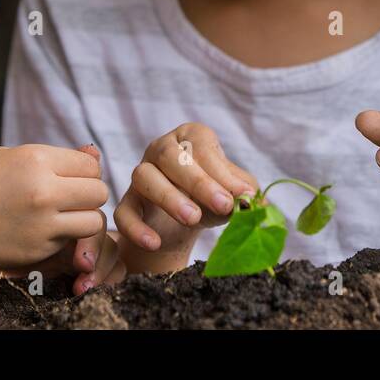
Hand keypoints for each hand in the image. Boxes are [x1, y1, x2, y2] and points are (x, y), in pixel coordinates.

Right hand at [0, 144, 108, 270]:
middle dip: (87, 194)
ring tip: (60, 215)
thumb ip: (55, 158)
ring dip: (82, 218)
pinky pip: (69, 242)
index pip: (90, 165)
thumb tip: (94, 154)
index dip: (83, 170)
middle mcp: (43, 191)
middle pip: (99, 192)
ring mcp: (41, 225)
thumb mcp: (10, 155)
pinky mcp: (36, 251)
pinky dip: (62, 237)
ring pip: (93, 222)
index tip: (66, 176)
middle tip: (68, 196)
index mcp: (36, 160)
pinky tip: (39, 229)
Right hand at [114, 123, 256, 259]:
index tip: (240, 195)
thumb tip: (256, 201)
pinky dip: (136, 227)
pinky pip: (123, 211)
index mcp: (190, 137)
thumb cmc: (210, 198)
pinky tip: (154, 242)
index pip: (200, 146)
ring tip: (193, 219)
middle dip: (197, 181)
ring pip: (143, 176)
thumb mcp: (232, 193)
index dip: (220, 170)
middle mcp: (161, 149)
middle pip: (169, 154)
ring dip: (168, 197)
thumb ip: (245, 193)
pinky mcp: (127, 203)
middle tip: (222, 206)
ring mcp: (140, 174)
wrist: (183, 224)